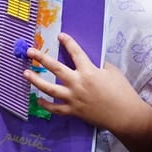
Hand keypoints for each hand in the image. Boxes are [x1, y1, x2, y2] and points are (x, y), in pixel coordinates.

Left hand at [24, 33, 143, 131]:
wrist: (125, 115)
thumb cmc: (122, 91)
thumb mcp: (112, 72)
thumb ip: (99, 65)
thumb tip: (88, 62)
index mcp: (89, 71)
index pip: (75, 52)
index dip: (68, 42)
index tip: (60, 35)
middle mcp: (78, 83)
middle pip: (55, 68)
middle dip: (41, 58)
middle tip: (29, 52)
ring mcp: (73, 98)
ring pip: (49, 89)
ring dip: (36, 80)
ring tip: (26, 74)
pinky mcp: (73, 111)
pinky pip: (56, 108)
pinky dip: (46, 104)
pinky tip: (38, 99)